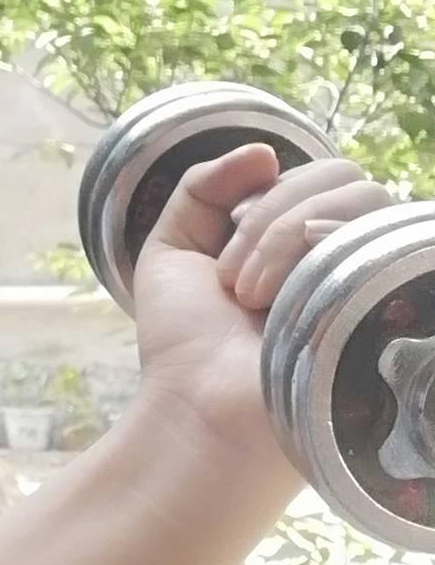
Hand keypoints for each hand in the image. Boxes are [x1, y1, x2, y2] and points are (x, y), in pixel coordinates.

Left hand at [128, 144, 392, 499]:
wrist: (199, 415)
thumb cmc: (185, 344)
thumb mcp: (174, 247)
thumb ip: (204, 186)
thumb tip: (265, 149)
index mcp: (305, 241)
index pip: (319, 174)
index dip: (265, 197)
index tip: (222, 260)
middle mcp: (346, 256)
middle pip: (345, 178)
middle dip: (272, 216)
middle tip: (233, 282)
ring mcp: (372, 282)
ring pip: (362, 203)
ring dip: (286, 237)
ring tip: (249, 298)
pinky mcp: (391, 308)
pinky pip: (380, 243)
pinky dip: (317, 253)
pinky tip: (281, 304)